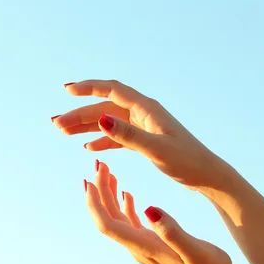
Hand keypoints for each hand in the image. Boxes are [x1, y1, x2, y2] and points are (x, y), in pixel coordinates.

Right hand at [53, 80, 225, 189]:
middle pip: (104, 108)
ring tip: (64, 133)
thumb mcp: (156, 150)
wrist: (207, 176)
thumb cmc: (187, 162)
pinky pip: (117, 137)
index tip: (66, 89)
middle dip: (79, 114)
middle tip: (56, 125)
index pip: (111, 90)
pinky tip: (88, 148)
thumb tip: (100, 119)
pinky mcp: (145, 140)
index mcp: (146, 109)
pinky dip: (102, 140)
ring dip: (86, 126)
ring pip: (108, 122)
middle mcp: (143, 113)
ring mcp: (143, 126)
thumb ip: (128, 135)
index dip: (88, 88)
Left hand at [84, 160, 233, 263]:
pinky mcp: (151, 244)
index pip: (107, 224)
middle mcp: (137, 247)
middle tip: (99, 165)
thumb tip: (149, 209)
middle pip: (108, 217)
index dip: (95, 203)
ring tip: (107, 172)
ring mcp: (142, 246)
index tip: (90, 180)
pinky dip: (124, 205)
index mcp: (143, 246)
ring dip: (109, 195)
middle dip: (99, 191)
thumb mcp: (195, 250)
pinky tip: (126, 193)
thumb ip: (172, 231)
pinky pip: (130, 223)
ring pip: (117, 218)